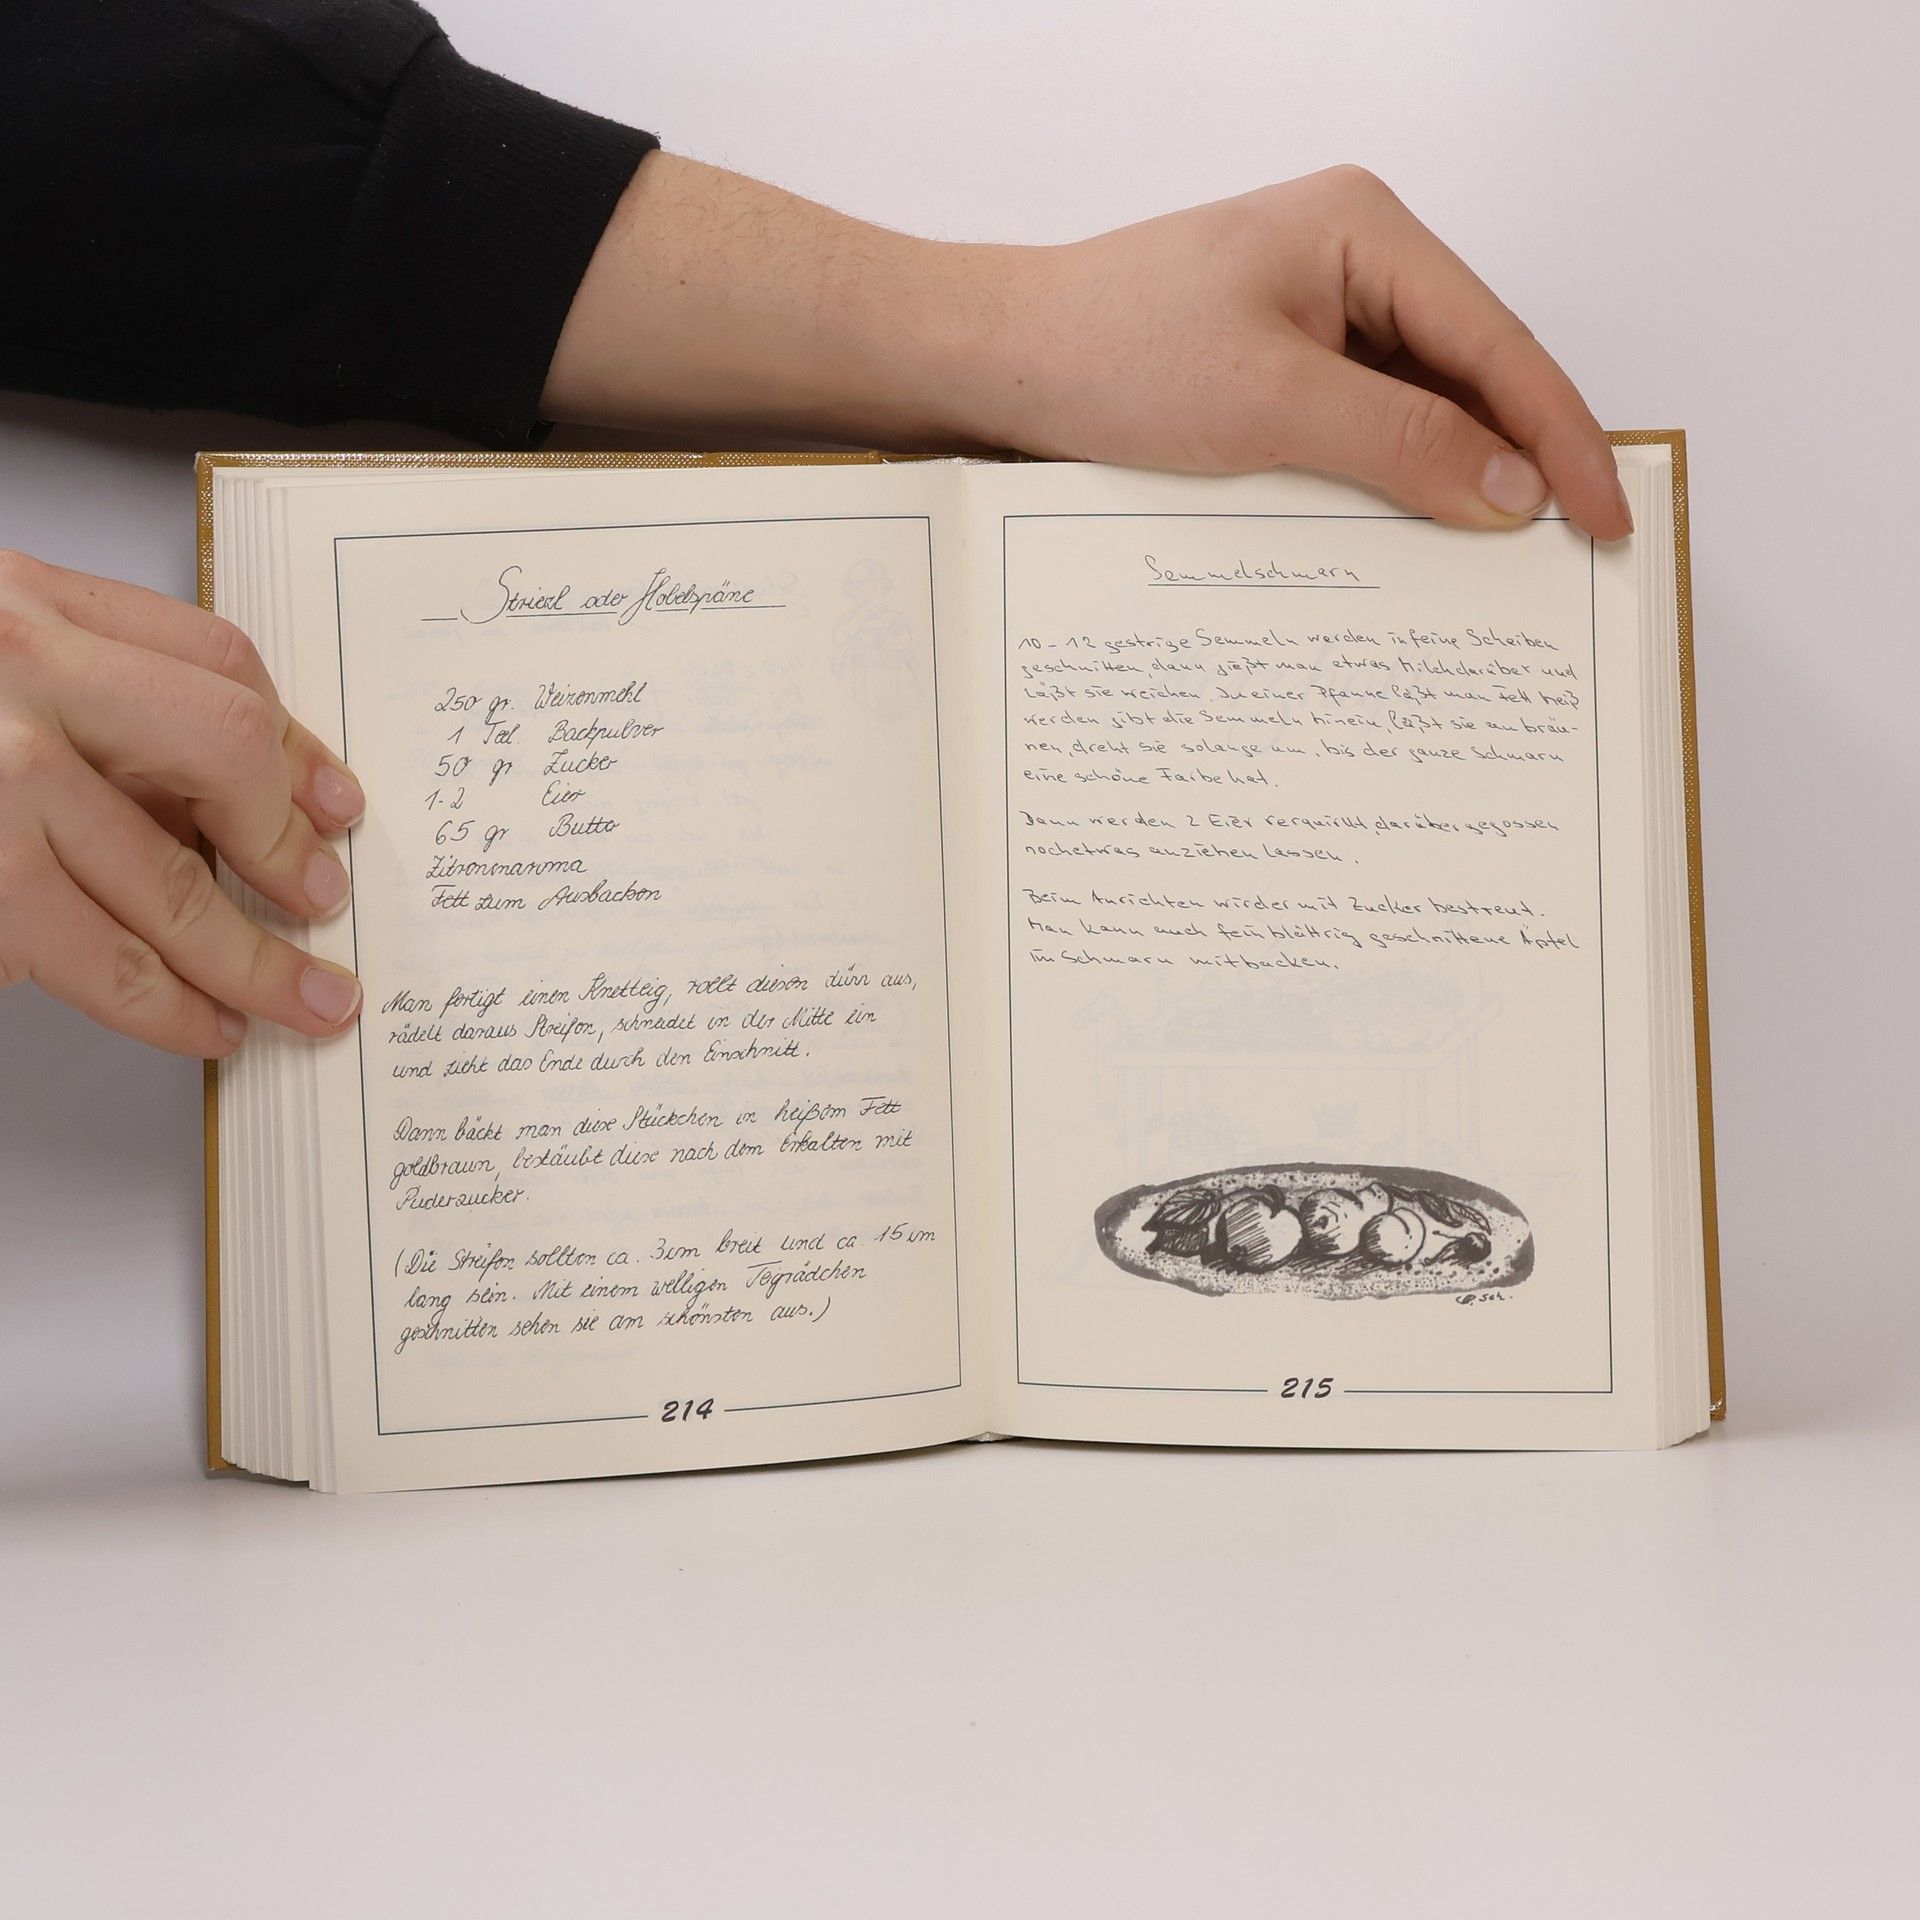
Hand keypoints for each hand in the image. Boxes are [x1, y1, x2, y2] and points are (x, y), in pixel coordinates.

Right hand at [0, 551, 364, 1055]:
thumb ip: (81, 685)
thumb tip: (232, 791)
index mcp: (21, 604)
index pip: (214, 662)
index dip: (291, 743)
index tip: (332, 803)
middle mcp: (12, 675)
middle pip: (221, 755)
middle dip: (287, 845)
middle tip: (324, 905)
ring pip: (170, 880)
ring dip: (254, 956)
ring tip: (302, 1002)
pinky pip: (93, 958)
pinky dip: (163, 1003)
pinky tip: (202, 1023)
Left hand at [969, 166, 1631, 537]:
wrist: (996, 363)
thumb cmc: (1111, 354)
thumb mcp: (1269, 404)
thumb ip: (1401, 443)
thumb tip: (1513, 490)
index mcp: (1367, 232)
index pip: (1497, 343)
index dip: (1560, 436)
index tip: (1606, 517)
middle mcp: (1354, 260)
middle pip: (1472, 370)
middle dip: (1520, 459)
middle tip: (1574, 552)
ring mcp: (1315, 313)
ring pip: (1421, 404)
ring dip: (1455, 479)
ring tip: (1507, 564)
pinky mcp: (1279, 364)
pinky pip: (1364, 426)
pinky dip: (1393, 480)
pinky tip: (1415, 539)